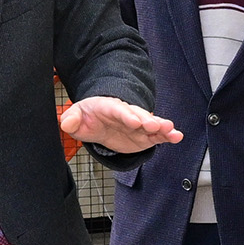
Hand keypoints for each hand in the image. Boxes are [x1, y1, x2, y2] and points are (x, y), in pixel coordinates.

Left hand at [58, 95, 181, 154]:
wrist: (100, 120)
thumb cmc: (89, 117)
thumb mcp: (76, 117)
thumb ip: (71, 119)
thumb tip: (66, 122)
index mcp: (109, 107)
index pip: (117, 110)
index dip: (125, 115)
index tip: (133, 121)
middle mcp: (126, 114)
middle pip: (138, 115)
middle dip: (146, 120)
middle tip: (154, 124)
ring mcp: (137, 124)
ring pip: (151, 124)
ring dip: (161, 126)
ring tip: (171, 129)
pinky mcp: (145, 134)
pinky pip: (157, 134)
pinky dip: (167, 136)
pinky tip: (177, 137)